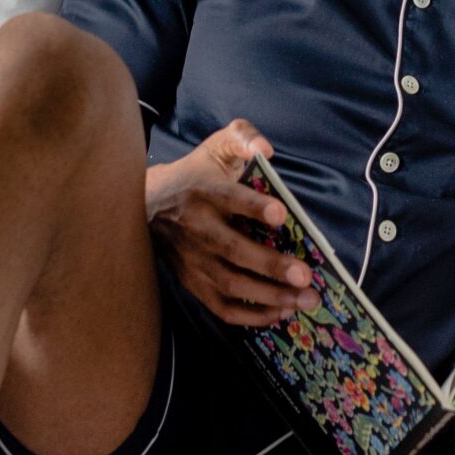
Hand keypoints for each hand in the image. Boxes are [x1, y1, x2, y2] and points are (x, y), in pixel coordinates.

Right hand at [145, 118, 318, 326]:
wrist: (148, 205)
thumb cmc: (197, 174)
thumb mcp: (216, 146)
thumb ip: (242, 138)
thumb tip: (265, 149)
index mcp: (203, 191)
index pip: (229, 198)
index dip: (254, 207)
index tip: (282, 214)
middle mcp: (196, 229)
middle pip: (232, 250)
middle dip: (270, 265)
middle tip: (305, 276)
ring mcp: (193, 260)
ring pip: (230, 284)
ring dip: (269, 296)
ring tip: (305, 301)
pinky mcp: (193, 282)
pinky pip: (220, 307)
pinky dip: (250, 316)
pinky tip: (280, 313)